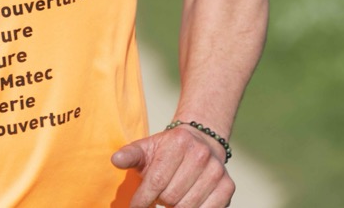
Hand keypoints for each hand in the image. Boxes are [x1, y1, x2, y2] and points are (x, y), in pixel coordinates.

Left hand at [112, 126, 233, 207]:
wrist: (200, 142)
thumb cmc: (167, 150)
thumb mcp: (146, 148)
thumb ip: (130, 155)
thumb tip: (115, 160)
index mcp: (178, 141)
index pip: (156, 181)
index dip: (142, 200)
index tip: (136, 207)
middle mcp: (200, 154)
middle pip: (171, 197)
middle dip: (160, 201)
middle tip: (159, 197)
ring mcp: (216, 171)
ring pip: (187, 207)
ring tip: (171, 198)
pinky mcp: (228, 186)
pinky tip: (186, 203)